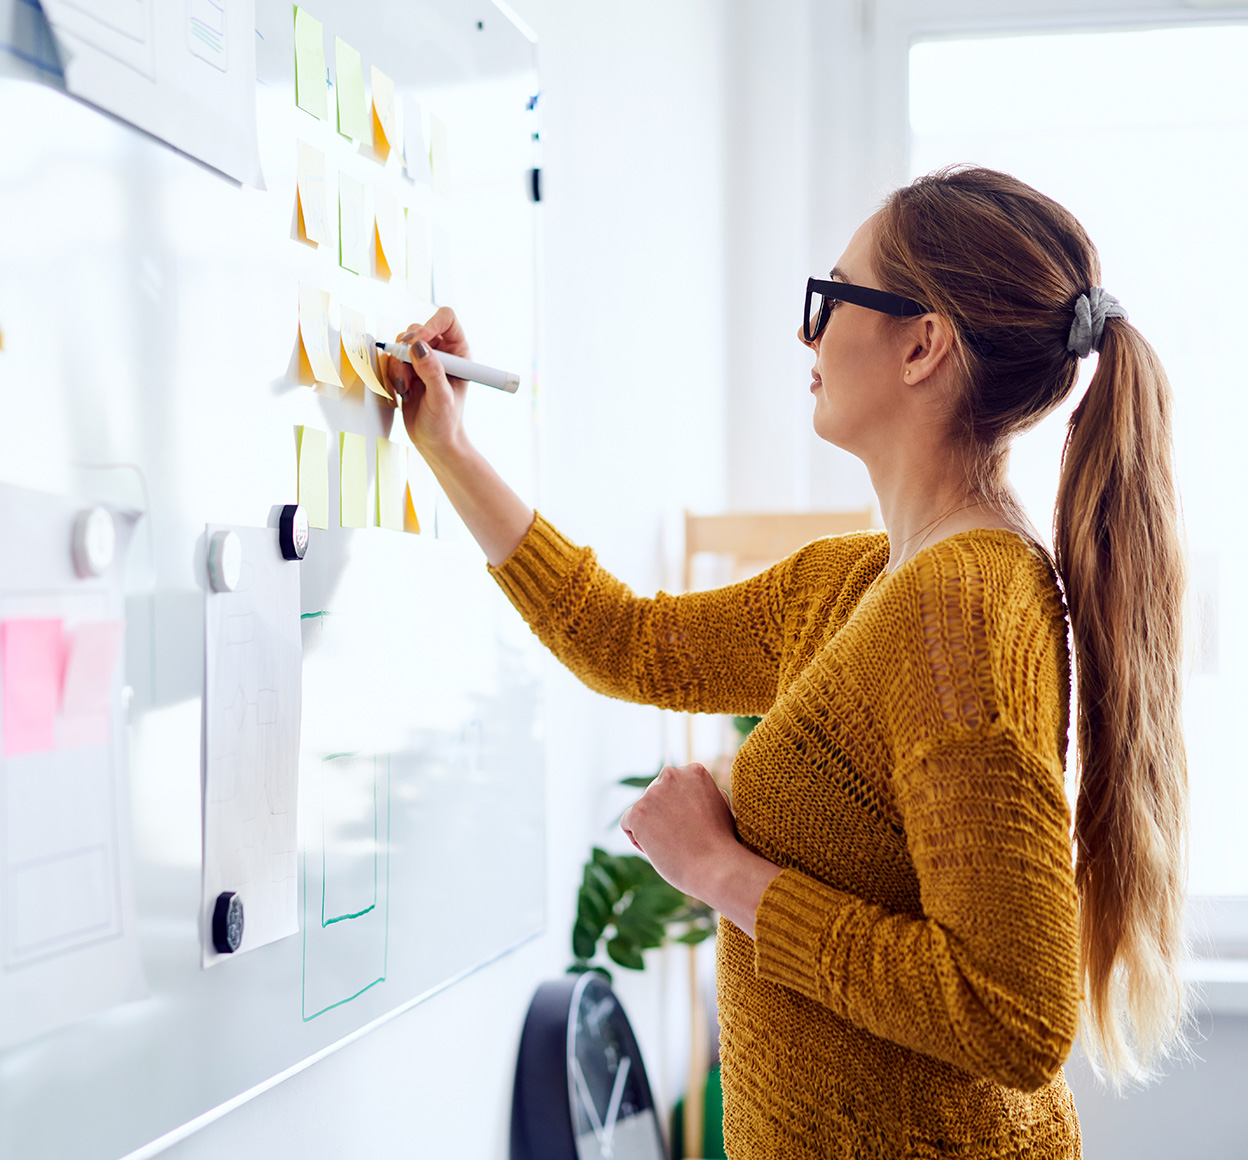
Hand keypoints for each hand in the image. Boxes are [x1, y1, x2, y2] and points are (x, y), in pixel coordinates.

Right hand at [382, 307, 470, 455]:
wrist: (434, 442)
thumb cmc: (445, 423)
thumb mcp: (441, 398)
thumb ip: (432, 372)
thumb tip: (419, 346)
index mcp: (459, 352)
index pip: (446, 319)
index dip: (430, 323)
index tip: (417, 341)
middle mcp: (442, 352)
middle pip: (418, 329)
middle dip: (407, 348)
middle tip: (406, 370)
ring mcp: (423, 360)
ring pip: (402, 345)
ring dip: (399, 365)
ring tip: (407, 389)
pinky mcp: (408, 370)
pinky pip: (392, 359)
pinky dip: (393, 374)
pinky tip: (403, 392)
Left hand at [620, 763, 738, 903]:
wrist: (715, 867)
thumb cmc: (722, 843)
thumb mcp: (721, 806)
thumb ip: (702, 793)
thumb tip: (689, 789)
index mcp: (693, 771)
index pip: (673, 788)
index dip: (681, 811)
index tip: (694, 827)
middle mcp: (671, 775)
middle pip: (656, 796)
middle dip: (664, 816)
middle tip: (682, 838)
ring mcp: (652, 792)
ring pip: (642, 811)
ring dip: (652, 828)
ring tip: (673, 845)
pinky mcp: (637, 812)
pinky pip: (628, 825)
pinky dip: (639, 839)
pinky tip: (659, 849)